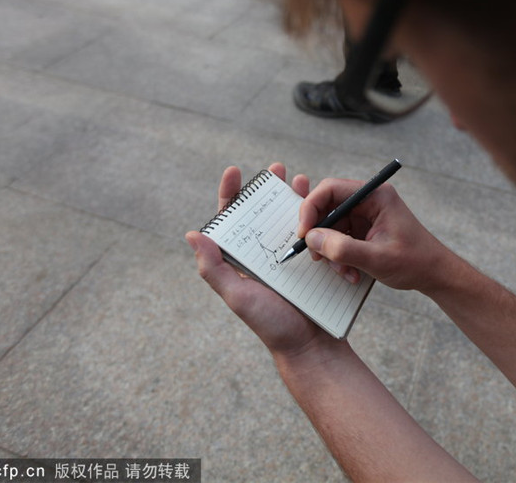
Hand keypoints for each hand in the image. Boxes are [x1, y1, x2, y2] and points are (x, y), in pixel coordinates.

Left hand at [186, 163, 334, 355]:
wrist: (311, 346)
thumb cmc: (270, 324)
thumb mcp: (237, 296)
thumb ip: (213, 268)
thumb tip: (192, 235)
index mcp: (241, 260)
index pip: (232, 221)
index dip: (231, 194)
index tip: (234, 171)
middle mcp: (264, 255)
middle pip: (262, 213)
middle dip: (267, 188)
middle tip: (275, 168)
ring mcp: (289, 257)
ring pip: (289, 219)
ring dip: (294, 197)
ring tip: (299, 179)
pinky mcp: (313, 263)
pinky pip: (313, 234)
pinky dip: (316, 215)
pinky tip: (323, 203)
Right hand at [297, 177, 451, 292]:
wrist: (434, 274)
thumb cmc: (415, 261)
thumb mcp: (377, 258)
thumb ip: (343, 249)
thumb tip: (312, 238)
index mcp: (376, 196)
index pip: (331, 189)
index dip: (312, 208)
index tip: (304, 232)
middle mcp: (369, 201)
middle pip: (328, 208)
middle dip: (320, 234)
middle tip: (316, 256)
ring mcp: (366, 216)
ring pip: (331, 227)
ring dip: (331, 251)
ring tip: (344, 271)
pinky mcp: (363, 231)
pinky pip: (340, 240)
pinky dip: (339, 257)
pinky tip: (351, 273)